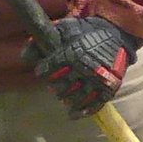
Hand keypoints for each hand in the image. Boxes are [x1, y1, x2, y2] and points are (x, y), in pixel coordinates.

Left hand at [25, 15, 140, 115]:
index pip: (47, 70)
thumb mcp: (65, 27)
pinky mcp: (108, 87)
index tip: (44, 71)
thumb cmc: (88, 30)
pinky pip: (94, 104)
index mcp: (71, 53)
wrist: (118, 32)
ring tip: (64, 96)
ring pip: (75, 97)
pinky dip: (83, 111)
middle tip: (56, 83)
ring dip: (67, 98)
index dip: (43, 71)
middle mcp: (82, 68)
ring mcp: (97, 80)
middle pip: (59, 86)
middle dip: (55, 85)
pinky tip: (74, 114)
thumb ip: (44, 39)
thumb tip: (25, 57)